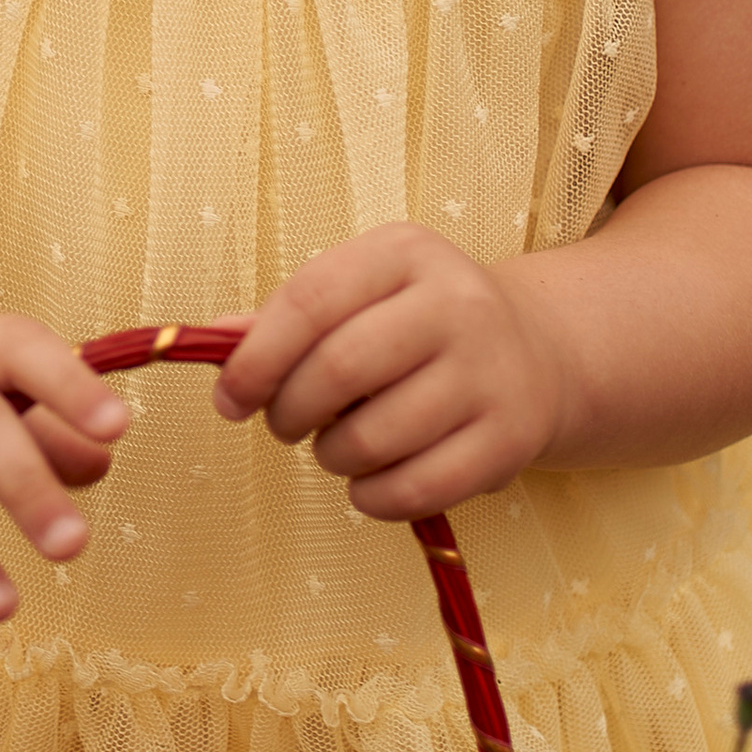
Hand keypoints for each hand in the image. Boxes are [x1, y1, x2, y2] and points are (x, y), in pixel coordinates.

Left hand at [210, 224, 566, 516]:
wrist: (536, 352)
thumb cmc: (419, 324)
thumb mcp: (361, 293)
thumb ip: (288, 315)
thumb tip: (215, 341)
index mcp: (404, 253)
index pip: (310, 300)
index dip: (256, 358)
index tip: (229, 399)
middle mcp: (456, 303)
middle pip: (340, 368)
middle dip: (289, 411)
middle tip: (283, 426)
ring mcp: (490, 371)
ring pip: (374, 436)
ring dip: (331, 456)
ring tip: (335, 447)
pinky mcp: (511, 438)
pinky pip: (416, 489)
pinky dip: (371, 499)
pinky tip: (367, 483)